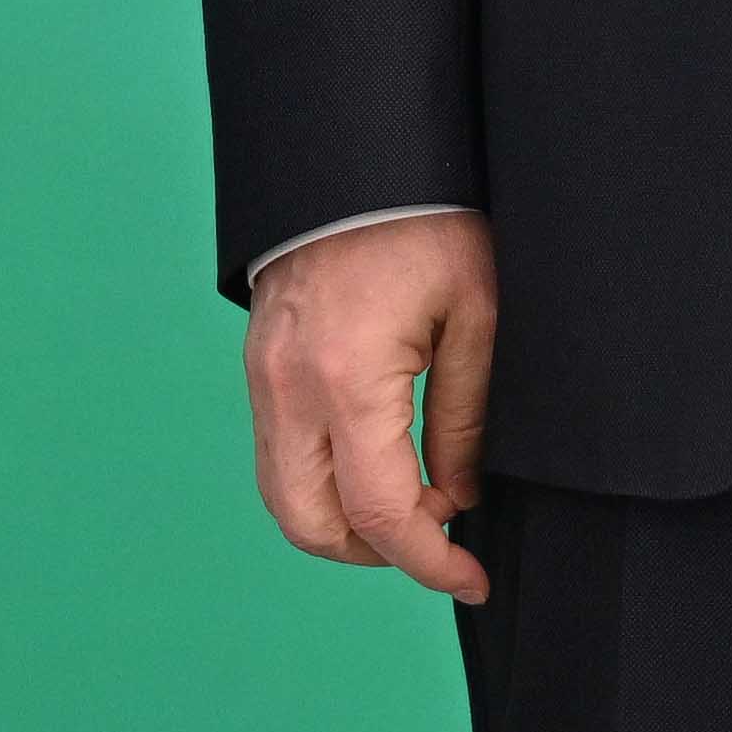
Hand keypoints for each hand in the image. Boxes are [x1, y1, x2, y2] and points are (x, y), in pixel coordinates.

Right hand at [241, 212, 500, 603]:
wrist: (356, 153)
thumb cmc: (427, 222)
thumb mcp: (474, 316)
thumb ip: (464, 419)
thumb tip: (459, 499)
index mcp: (347, 379)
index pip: (381, 514)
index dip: (431, 562)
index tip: (472, 578)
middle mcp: (288, 388)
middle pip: (310, 524)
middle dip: (376, 552)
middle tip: (438, 536)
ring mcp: (262, 376)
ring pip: (282, 496)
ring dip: (343, 522)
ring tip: (412, 500)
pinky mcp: (257, 364)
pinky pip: (276, 453)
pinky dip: (321, 481)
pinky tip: (376, 459)